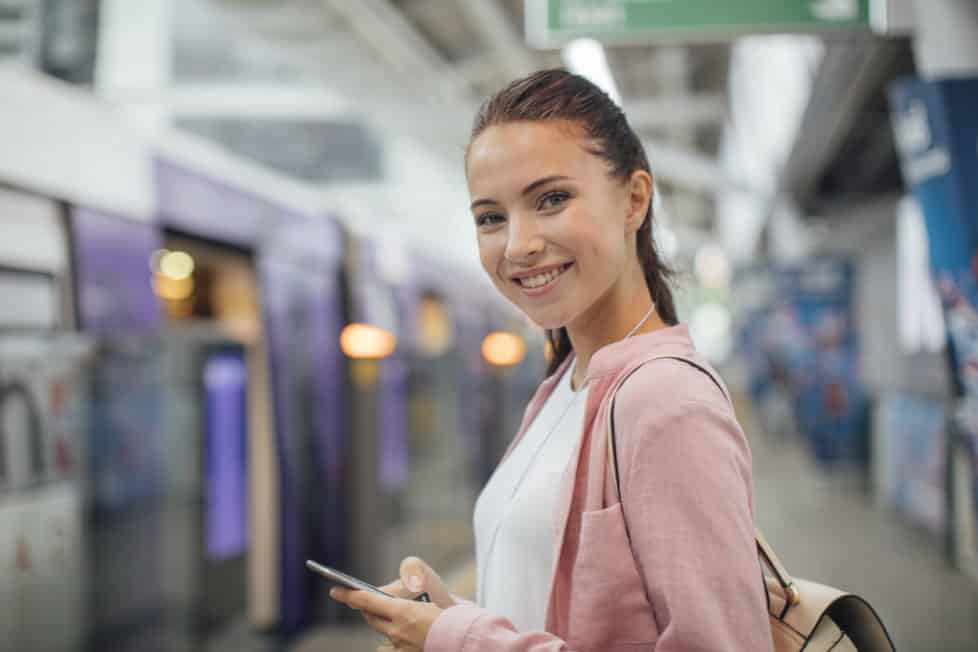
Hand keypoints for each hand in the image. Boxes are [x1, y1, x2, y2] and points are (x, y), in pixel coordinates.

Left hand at [329, 557, 451, 650]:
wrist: (467, 640)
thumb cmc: (453, 612)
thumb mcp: (435, 586)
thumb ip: (414, 575)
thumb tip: (402, 581)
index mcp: (403, 612)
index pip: (367, 601)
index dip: (349, 595)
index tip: (335, 590)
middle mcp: (397, 632)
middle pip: (371, 617)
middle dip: (367, 607)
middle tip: (368, 599)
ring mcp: (401, 647)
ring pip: (382, 632)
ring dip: (382, 622)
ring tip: (391, 615)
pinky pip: (392, 645)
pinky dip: (393, 636)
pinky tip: (403, 632)